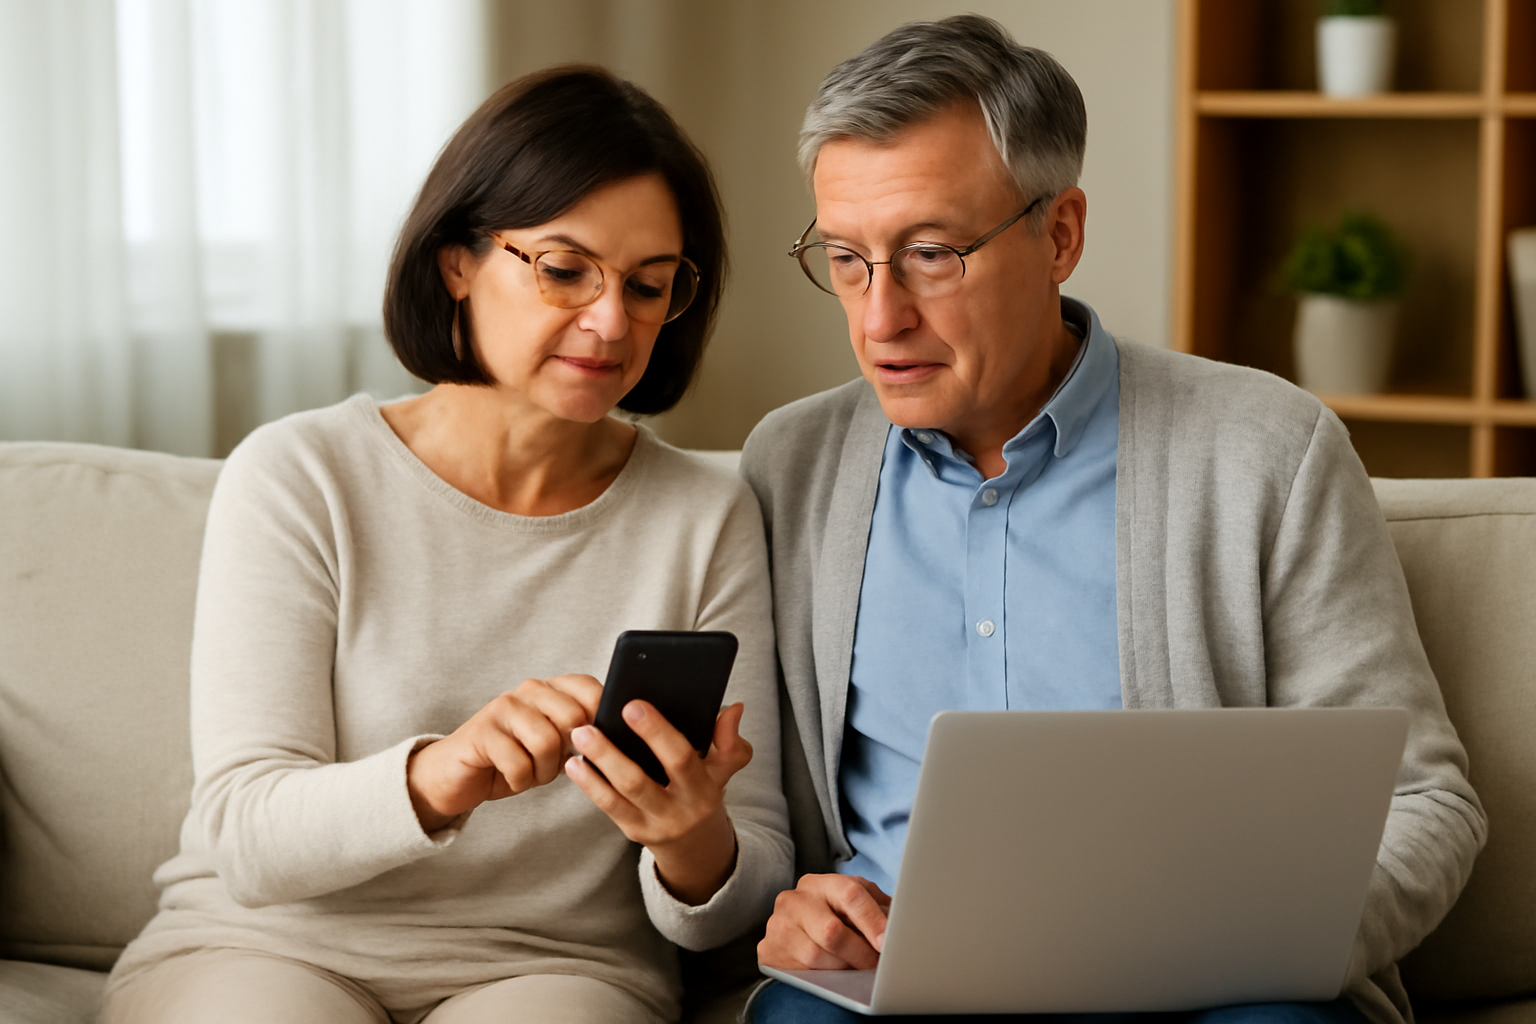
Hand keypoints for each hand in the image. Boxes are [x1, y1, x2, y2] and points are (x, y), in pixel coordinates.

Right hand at [407, 674, 602, 831]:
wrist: (457, 775)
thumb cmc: (514, 759)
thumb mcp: (554, 744)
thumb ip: (581, 733)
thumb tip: (618, 738)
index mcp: (550, 688)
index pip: (589, 687)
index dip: (600, 717)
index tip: (594, 744)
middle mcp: (528, 690)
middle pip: (573, 717)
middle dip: (568, 753)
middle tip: (553, 766)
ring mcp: (503, 708)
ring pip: (546, 742)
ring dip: (543, 771)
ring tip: (531, 773)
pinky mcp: (482, 732)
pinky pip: (519, 764)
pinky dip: (520, 781)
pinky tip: (511, 778)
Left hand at [564, 700, 752, 904]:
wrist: (698, 845)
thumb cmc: (704, 792)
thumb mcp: (723, 769)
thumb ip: (729, 740)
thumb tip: (733, 709)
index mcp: (702, 789)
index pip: (680, 758)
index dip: (657, 733)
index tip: (633, 705)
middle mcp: (677, 811)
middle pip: (640, 782)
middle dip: (612, 752)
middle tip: (589, 724)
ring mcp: (653, 825)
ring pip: (619, 795)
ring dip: (595, 765)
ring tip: (579, 736)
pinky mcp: (633, 831)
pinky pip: (608, 806)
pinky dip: (590, 784)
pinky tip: (575, 763)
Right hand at [758, 873, 891, 969]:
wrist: (794, 930)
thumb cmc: (834, 917)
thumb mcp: (856, 907)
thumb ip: (877, 911)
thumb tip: (902, 926)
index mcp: (819, 883)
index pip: (849, 893)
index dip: (872, 920)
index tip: (888, 942)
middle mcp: (793, 899)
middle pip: (831, 930)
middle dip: (860, 953)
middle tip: (876, 965)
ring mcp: (777, 924)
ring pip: (816, 956)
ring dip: (843, 968)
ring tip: (856, 968)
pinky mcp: (767, 950)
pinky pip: (800, 971)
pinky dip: (823, 976)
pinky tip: (834, 973)